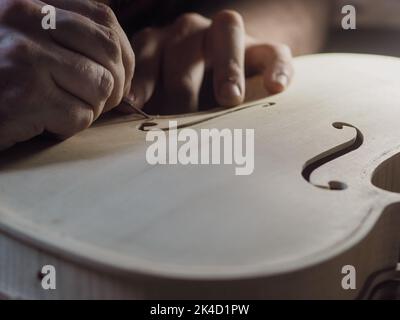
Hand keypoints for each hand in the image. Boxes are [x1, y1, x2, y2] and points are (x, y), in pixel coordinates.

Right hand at [0, 0, 134, 149]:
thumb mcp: (26, 42)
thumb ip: (68, 40)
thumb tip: (126, 66)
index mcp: (30, 1)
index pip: (103, 18)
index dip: (123, 52)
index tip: (121, 76)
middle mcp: (26, 19)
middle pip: (109, 53)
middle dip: (115, 85)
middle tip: (98, 102)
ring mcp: (26, 56)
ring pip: (101, 87)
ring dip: (90, 108)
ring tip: (61, 110)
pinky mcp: (25, 95)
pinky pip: (80, 116)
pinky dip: (69, 127)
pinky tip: (44, 124)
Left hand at [123, 10, 292, 113]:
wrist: (227, 78)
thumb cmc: (185, 93)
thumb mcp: (161, 95)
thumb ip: (145, 103)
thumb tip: (120, 126)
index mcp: (163, 43)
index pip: (148, 53)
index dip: (142, 79)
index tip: (135, 105)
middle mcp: (193, 32)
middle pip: (185, 49)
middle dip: (182, 87)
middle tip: (181, 119)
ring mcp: (228, 36)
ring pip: (227, 35)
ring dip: (227, 68)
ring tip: (229, 99)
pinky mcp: (263, 49)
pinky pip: (273, 52)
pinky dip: (276, 68)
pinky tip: (276, 87)